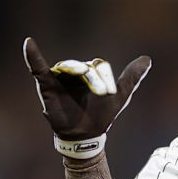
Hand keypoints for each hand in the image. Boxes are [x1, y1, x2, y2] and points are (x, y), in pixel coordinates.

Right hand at [23, 37, 151, 157]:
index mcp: (91, 72)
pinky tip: (29, 43)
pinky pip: (38, 68)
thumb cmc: (102, 114)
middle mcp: (74, 73)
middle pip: (84, 66)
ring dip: (77, 71)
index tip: (110, 93)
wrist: (87, 136)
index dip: (106, 77)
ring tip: (86, 79)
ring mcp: (60, 79)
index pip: (99, 65)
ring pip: (68, 67)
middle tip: (103, 93)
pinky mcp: (47, 86)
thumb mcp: (122, 94)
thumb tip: (148, 59)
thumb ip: (132, 76)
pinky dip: (32, 55)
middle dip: (95, 78)